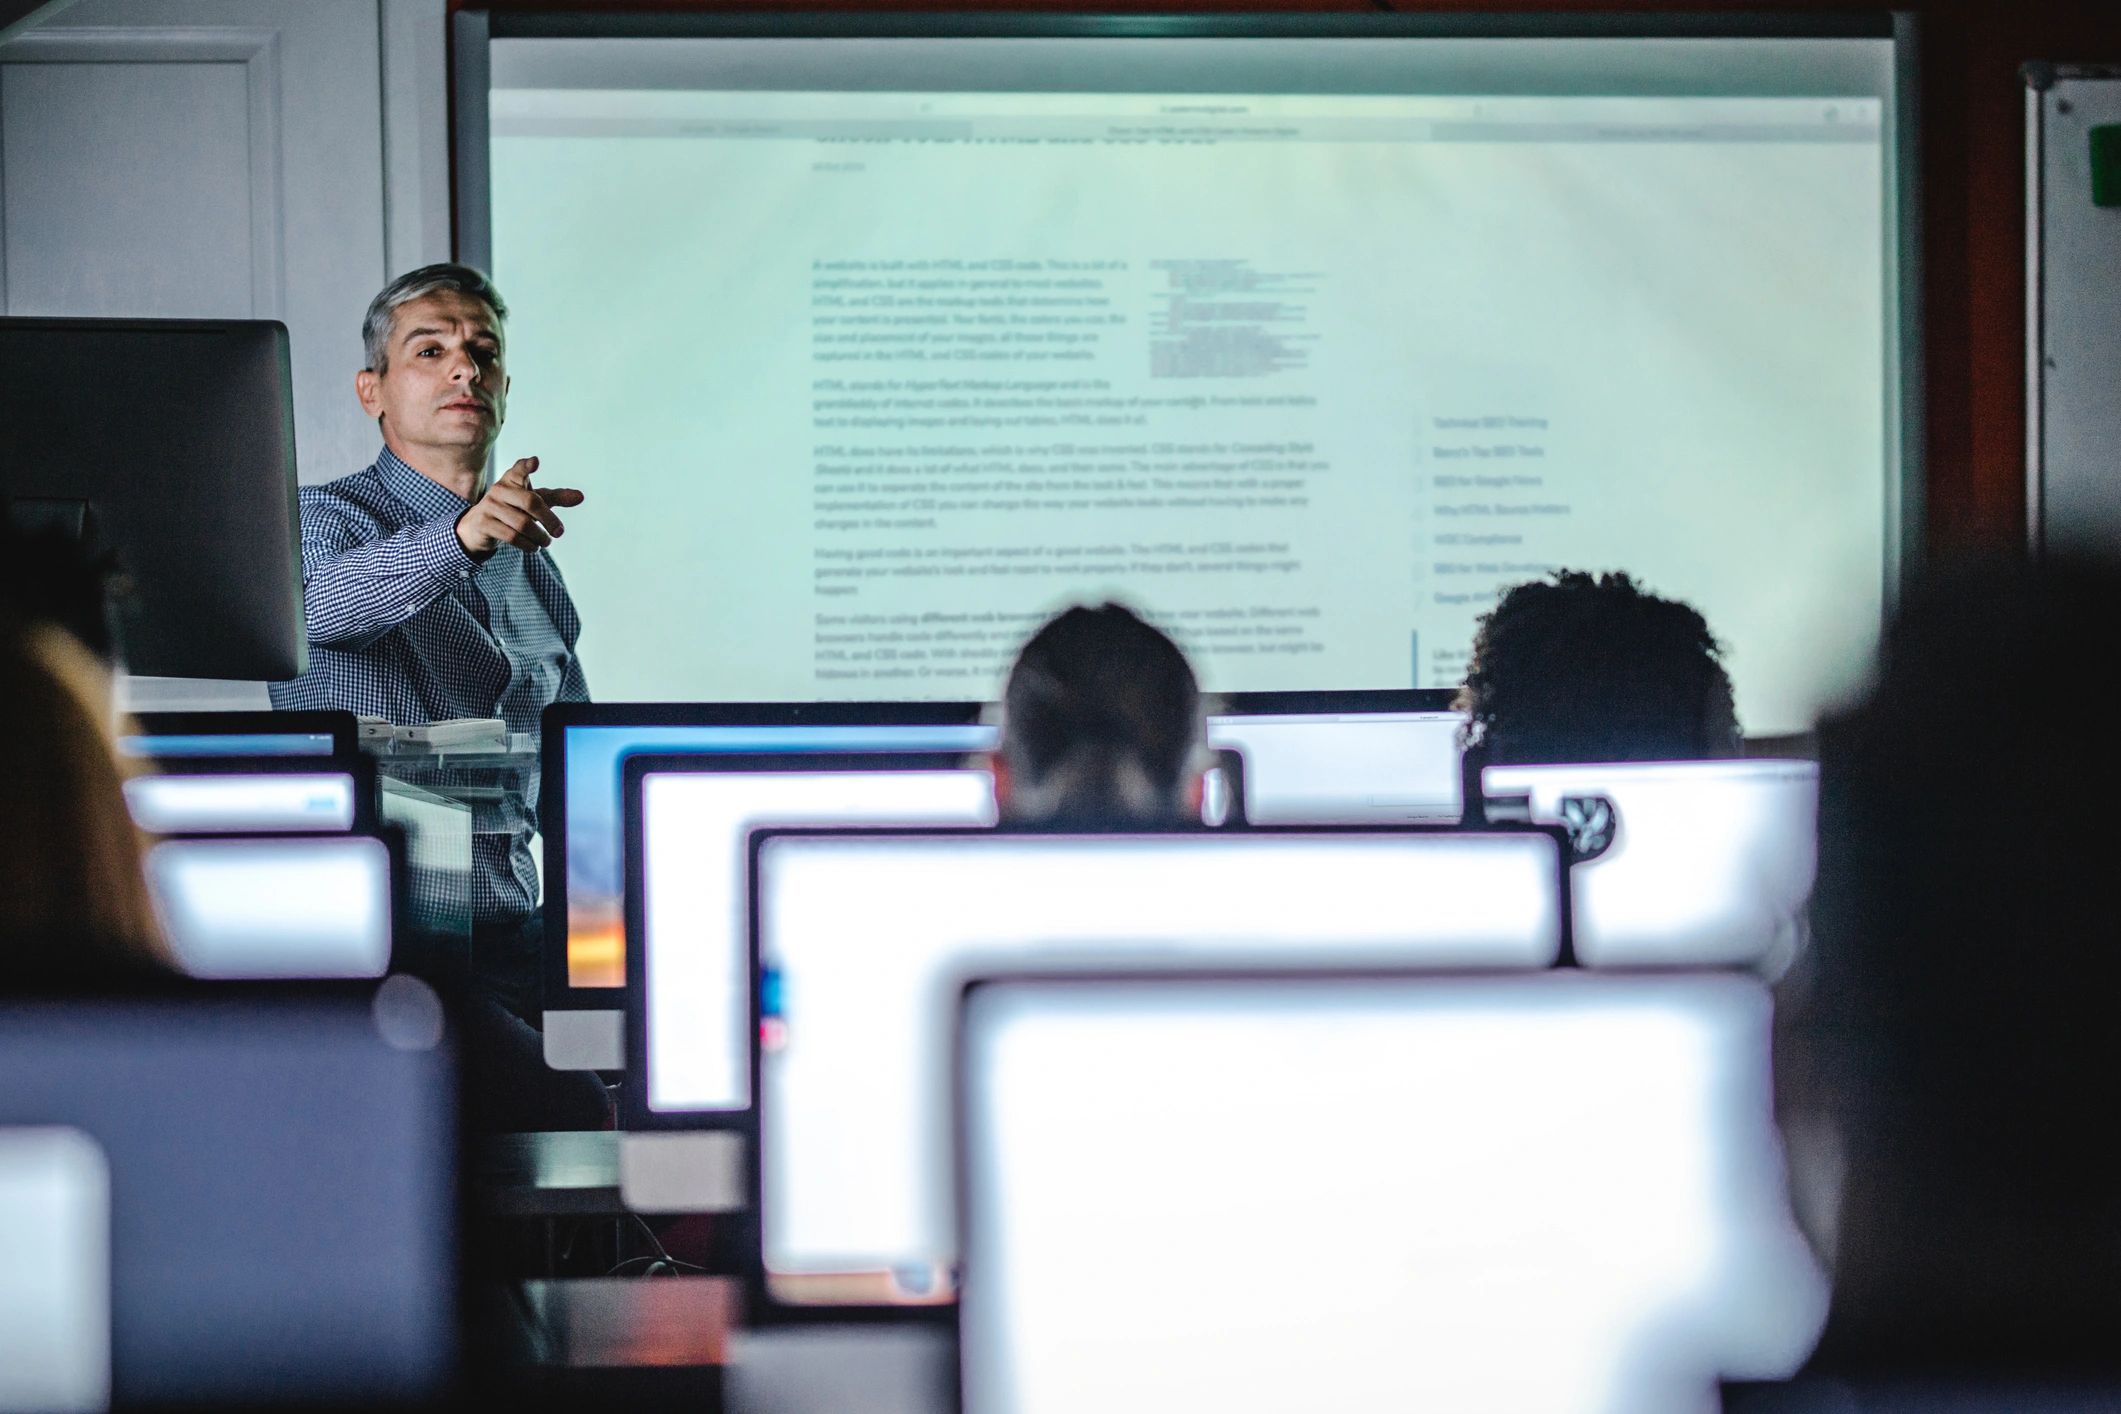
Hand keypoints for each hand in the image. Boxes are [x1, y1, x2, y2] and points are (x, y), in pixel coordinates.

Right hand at [455, 456, 585, 558]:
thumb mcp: (534, 501)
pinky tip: (533, 547)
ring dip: (539, 536)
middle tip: (559, 533)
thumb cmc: (513, 509)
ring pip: (522, 523)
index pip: (519, 470)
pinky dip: (527, 544)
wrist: (478, 526)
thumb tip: (581, 496)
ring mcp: (489, 506)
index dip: (526, 466)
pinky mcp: (484, 523)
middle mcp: (500, 489)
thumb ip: (556, 498)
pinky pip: (511, 536)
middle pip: (531, 502)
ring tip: (546, 542)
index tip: (535, 462)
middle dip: (549, 520)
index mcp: (512, 480)